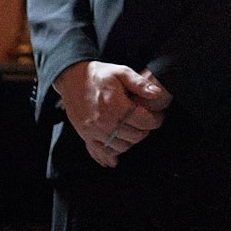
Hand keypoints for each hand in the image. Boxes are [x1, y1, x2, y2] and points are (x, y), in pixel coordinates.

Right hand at [54, 61, 169, 166]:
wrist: (72, 78)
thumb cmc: (98, 75)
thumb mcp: (121, 72)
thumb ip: (140, 84)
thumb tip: (157, 94)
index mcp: (115, 104)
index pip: (143, 121)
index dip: (156, 120)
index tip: (158, 116)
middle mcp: (105, 120)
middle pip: (134, 136)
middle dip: (145, 130)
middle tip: (147, 122)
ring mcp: (94, 130)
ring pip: (121, 146)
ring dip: (131, 141)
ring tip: (134, 130)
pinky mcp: (86, 135)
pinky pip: (101, 152)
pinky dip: (110, 156)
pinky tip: (116, 157)